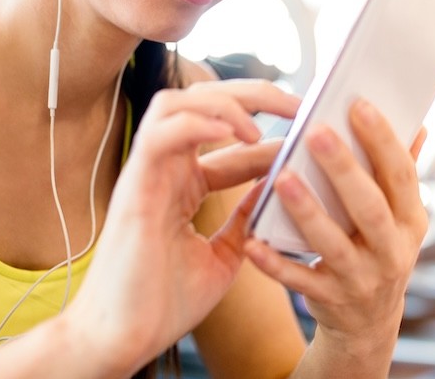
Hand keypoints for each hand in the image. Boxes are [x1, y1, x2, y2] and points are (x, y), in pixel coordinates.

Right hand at [63, 79, 298, 374]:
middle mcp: (165, 169)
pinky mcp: (135, 186)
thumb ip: (246, 219)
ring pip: (178, 102)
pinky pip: (161, 132)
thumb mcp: (224, 256)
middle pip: (204, 100)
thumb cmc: (164, 302)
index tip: (310, 134)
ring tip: (263, 125)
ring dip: (225, 102)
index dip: (271, 129)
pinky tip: (238, 136)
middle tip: (298, 105)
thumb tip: (278, 184)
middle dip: (254, 94)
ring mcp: (148, 173)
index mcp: (184, 182)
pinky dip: (200, 123)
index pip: (230, 138)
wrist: (124, 340)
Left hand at [243, 99, 428, 359]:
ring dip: (308, 211)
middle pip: (369, 207)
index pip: (402, 175)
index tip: (358, 104)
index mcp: (411, 221)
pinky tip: (252, 241)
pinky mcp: (329, 301)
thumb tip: (416, 123)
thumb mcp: (399, 218)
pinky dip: (275, 264)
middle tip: (315, 131)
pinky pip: (299, 281)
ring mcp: (361, 280)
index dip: (383, 140)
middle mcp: (392, 251)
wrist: (368, 325)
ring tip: (282, 178)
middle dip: (344, 169)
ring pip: (333, 244)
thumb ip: (401, 172)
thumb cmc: (378, 249)